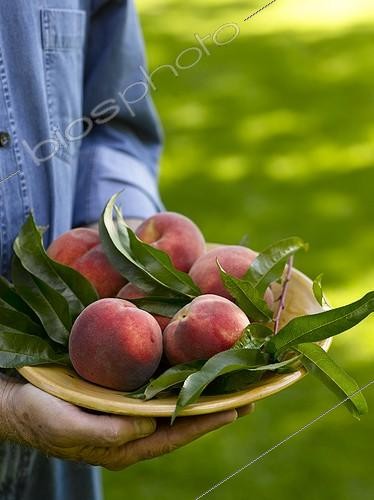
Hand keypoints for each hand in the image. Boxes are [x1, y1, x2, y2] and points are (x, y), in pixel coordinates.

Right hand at [1, 377, 252, 469]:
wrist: (13, 395)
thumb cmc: (35, 413)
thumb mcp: (65, 423)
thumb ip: (106, 431)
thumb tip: (149, 426)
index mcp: (124, 443)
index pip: (175, 433)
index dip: (208, 420)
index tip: (239, 406)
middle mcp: (133, 425)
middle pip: (183, 414)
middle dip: (215, 402)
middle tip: (249, 385)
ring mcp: (129, 405)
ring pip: (174, 396)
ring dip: (202, 385)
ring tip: (231, 370)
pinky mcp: (121, 387)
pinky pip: (157, 380)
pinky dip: (179, 371)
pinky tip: (192, 357)